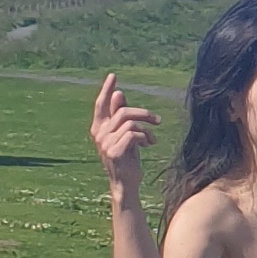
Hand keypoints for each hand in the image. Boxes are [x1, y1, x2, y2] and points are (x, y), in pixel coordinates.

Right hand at [91, 76, 155, 191]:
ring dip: (147, 129)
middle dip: (143, 114)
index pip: (100, 105)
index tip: (113, 75)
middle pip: (122, 111)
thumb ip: (120, 115)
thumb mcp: (125, 134)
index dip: (106, 89)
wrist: (126, 182)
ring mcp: (105, 143)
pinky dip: (145, 137)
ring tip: (152, 139)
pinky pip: (134, 134)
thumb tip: (118, 93)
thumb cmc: (126, 157)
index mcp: (98, 128)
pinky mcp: (113, 152)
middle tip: (157, 120)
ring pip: (130, 123)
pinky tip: (148, 145)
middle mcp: (99, 134)